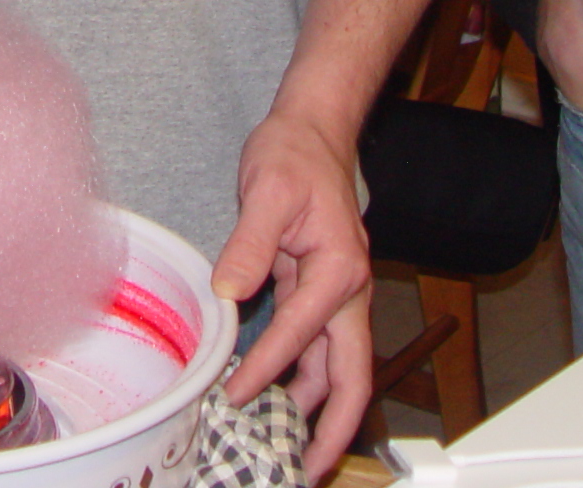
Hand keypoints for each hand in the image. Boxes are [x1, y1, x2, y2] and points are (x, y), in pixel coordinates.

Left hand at [213, 108, 373, 481]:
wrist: (313, 128)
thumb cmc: (293, 153)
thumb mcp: (267, 191)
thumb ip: (250, 244)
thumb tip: (230, 292)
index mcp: (340, 271)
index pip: (300, 336)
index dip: (265, 371)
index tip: (233, 399)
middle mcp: (349, 290)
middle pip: (352, 376)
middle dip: (335, 428)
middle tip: (307, 468)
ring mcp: (339, 293)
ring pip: (337, 367)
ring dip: (317, 408)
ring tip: (290, 448)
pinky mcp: (322, 290)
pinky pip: (319, 346)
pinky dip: (304, 377)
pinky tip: (279, 396)